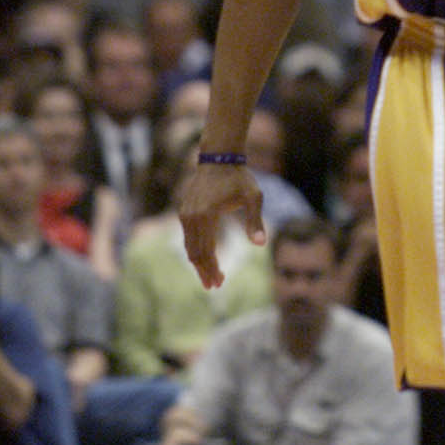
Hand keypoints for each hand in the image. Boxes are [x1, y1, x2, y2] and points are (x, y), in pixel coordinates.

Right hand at [178, 164, 265, 288]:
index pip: (206, 251)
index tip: (219, 283)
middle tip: (214, 286)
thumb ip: (256, 221)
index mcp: (206, 215)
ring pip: (189, 247)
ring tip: (211, 277)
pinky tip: (206, 258)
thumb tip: (260, 244)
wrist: (218, 158)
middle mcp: (191, 216)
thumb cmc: (239, 178)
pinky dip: (195, 250)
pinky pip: (188, 237)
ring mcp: (185, 214)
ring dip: (199, 263)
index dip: (212, 269)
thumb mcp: (253, 197)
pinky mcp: (184, 211)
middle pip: (195, 253)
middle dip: (204, 271)